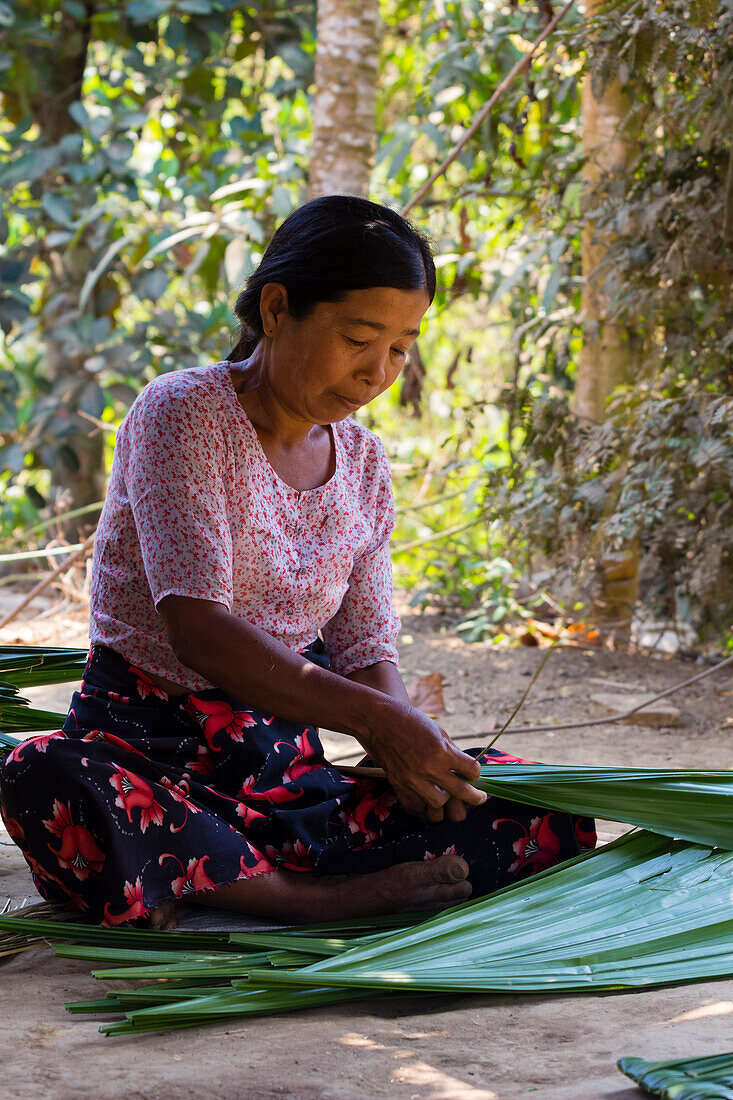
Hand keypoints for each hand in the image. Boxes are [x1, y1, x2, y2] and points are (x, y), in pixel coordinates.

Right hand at [359, 698, 485, 821]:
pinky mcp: (399, 786)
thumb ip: (453, 752)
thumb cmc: (410, 722)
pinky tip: (429, 801)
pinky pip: (416, 808)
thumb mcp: (438, 732)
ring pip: (438, 807)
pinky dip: (424, 808)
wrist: (379, 722)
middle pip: (460, 794)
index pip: (471, 771)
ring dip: (447, 805)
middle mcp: (428, 769)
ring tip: (449, 799)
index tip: (474, 773)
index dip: (476, 773)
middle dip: (474, 798)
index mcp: (441, 751)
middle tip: (478, 798)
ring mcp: (412, 780)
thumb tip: (466, 769)